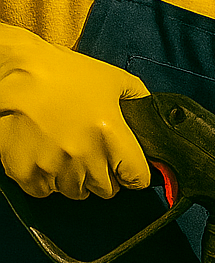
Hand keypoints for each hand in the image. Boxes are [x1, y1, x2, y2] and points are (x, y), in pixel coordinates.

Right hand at [0, 25, 150, 198]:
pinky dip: (45, 179)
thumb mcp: (112, 78)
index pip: (137, 179)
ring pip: (76, 191)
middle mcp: (84, 156)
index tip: (127, 168)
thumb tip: (153, 117)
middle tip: (91, 153)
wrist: (13, 70)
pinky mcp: (25, 173)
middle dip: (104, 175)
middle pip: (107, 189)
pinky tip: (44, 155)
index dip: (134, 174)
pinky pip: (44, 191)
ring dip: (75, 178)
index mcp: (110, 135)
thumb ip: (138, 99)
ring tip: (65, 151)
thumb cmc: (62, 72)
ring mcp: (53, 167)